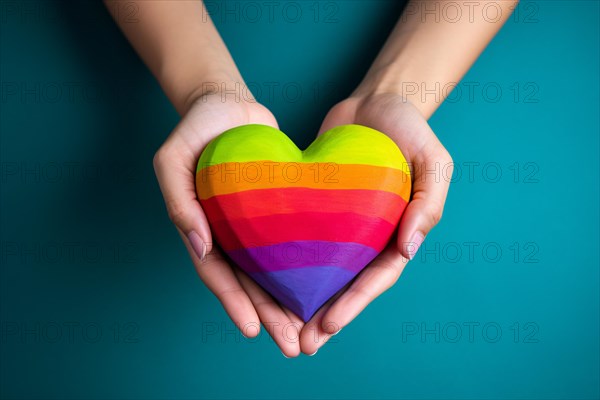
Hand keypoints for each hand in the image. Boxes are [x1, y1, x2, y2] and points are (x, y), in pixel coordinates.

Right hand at [153, 92, 303, 356]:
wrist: (226, 104)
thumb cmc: (195, 130)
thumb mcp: (172, 161)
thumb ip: (179, 203)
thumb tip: (199, 247)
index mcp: (201, 228)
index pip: (218, 273)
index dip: (234, 302)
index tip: (253, 330)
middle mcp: (230, 233)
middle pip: (249, 282)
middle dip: (269, 315)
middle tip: (292, 345)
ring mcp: (253, 225)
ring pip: (273, 270)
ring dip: (289, 301)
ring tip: (310, 329)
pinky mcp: (278, 209)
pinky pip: (292, 241)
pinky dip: (304, 265)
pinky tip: (326, 283)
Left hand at [299, 93, 452, 354]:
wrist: (376, 101)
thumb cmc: (410, 129)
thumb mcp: (432, 161)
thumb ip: (428, 204)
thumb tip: (409, 251)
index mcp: (398, 232)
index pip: (377, 277)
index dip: (355, 303)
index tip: (328, 325)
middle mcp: (369, 235)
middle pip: (347, 283)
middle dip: (327, 315)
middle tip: (301, 344)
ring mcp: (343, 224)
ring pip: (323, 269)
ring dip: (306, 299)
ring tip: (282, 326)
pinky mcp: (318, 207)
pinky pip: (303, 238)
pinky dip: (289, 262)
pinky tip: (265, 278)